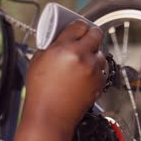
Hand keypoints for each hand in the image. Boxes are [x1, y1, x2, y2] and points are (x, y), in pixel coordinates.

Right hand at [9, 19, 105, 140]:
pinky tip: (83, 75)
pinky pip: (102, 68)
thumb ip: (51, 46)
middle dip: (90, 34)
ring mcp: (93, 69)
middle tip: (84, 38)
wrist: (50, 116)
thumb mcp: (38, 61)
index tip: (77, 27)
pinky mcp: (100, 82)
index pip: (79, 25)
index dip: (78, 25)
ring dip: (93, 53)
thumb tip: (59, 38)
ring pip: (101, 52)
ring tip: (81, 61)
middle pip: (96, 33)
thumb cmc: (40, 92)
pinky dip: (95, 69)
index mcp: (64, 48)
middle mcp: (82, 56)